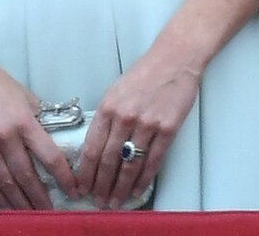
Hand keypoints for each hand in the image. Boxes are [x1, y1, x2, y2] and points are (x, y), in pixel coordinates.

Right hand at [0, 58, 78, 209]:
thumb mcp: (26, 96)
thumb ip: (39, 118)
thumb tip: (52, 135)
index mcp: (24, 121)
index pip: (48, 155)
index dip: (62, 176)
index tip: (72, 188)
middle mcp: (5, 137)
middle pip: (26, 176)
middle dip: (40, 198)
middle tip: (51, 212)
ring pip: (6, 184)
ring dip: (20, 203)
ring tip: (32, 215)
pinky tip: (8, 207)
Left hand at [75, 51, 201, 209]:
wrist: (175, 58)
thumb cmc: (146, 73)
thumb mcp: (116, 91)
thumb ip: (106, 117)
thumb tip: (97, 148)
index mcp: (108, 107)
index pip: (91, 149)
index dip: (86, 173)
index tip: (83, 187)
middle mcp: (125, 116)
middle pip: (108, 161)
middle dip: (101, 186)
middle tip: (99, 201)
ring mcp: (147, 123)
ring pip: (129, 165)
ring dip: (120, 188)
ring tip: (115, 201)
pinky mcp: (167, 128)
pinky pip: (152, 160)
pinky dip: (143, 179)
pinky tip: (137, 189)